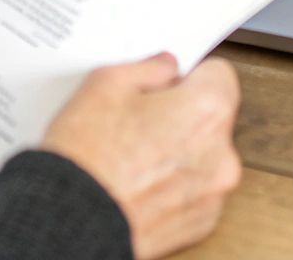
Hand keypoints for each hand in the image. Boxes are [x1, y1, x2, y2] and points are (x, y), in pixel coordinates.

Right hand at [41, 53, 242, 258]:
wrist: (71, 218)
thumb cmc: (87, 156)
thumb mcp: (106, 83)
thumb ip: (148, 67)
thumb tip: (165, 68)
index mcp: (206, 110)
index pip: (218, 74)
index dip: (187, 76)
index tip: (165, 85)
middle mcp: (221, 153)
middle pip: (211, 119)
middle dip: (181, 116)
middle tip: (138, 122)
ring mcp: (212, 193)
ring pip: (202, 158)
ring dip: (178, 154)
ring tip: (132, 157)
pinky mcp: (199, 223)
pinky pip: (193, 192)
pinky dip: (172, 187)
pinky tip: (137, 183)